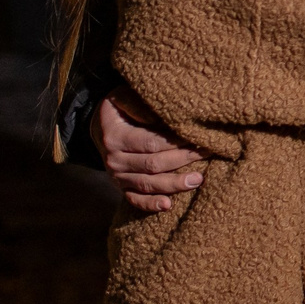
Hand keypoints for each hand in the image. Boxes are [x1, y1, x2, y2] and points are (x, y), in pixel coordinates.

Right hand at [95, 91, 209, 214]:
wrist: (98, 128)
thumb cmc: (119, 108)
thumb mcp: (123, 97)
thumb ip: (140, 104)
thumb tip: (165, 112)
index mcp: (116, 137)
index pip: (150, 142)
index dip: (175, 142)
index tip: (197, 138)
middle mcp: (114, 160)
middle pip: (153, 164)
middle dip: (182, 160)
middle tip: (206, 154)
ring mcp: (117, 176)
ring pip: (148, 184)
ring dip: (174, 184)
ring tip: (197, 179)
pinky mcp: (120, 187)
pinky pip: (135, 200)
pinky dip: (151, 204)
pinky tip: (169, 205)